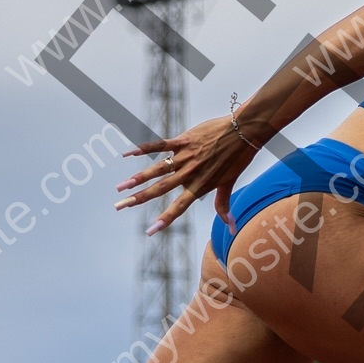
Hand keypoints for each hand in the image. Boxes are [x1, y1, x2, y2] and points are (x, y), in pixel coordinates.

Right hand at [115, 114, 259, 233]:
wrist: (244, 132)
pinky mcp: (184, 141)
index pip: (179, 207)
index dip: (165, 219)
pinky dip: (144, 149)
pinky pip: (161, 145)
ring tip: (121, 186)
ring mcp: (186, 157)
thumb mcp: (229, 183)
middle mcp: (190, 173)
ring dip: (137, 178)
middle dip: (138, 199)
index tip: (150, 231)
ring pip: (157, 169)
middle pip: (160, 189)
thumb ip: (223, 205)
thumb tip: (230, 227)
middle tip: (119, 206)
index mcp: (200, 186)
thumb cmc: (237, 159)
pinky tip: (128, 154)